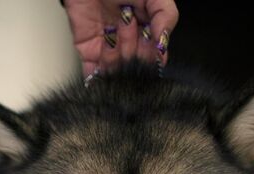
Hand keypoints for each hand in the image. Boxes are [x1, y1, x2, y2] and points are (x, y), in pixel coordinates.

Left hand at [63, 0, 178, 75]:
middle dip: (134, 48)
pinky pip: (92, 74)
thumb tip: (164, 44)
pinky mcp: (88, 52)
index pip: (154, 58)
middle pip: (135, 65)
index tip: (151, 47)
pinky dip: (96, 77)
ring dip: (116, 51)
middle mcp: (128, 44)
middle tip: (130, 24)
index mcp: (147, 32)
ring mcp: (108, 50)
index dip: (153, 57)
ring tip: (115, 25)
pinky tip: (101, 63)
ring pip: (116, 70)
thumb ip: (166, 16)